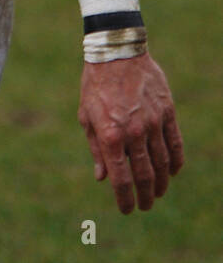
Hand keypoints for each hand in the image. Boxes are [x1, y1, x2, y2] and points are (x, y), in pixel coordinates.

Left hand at [77, 53, 183, 212]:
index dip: (124, 199)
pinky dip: (175, 161)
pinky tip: (172, 171)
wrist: (116, 53)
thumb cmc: (95, 85)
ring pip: (162, 163)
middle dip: (144, 196)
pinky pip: (175, 143)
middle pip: (144, 176)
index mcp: (110, 136)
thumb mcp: (86, 117)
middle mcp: (134, 133)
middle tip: (145, 206)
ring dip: (161, 182)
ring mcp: (153, 123)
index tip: (126, 209)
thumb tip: (102, 178)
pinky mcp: (167, 112)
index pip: (121, 179)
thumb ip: (96, 149)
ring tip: (157, 192)